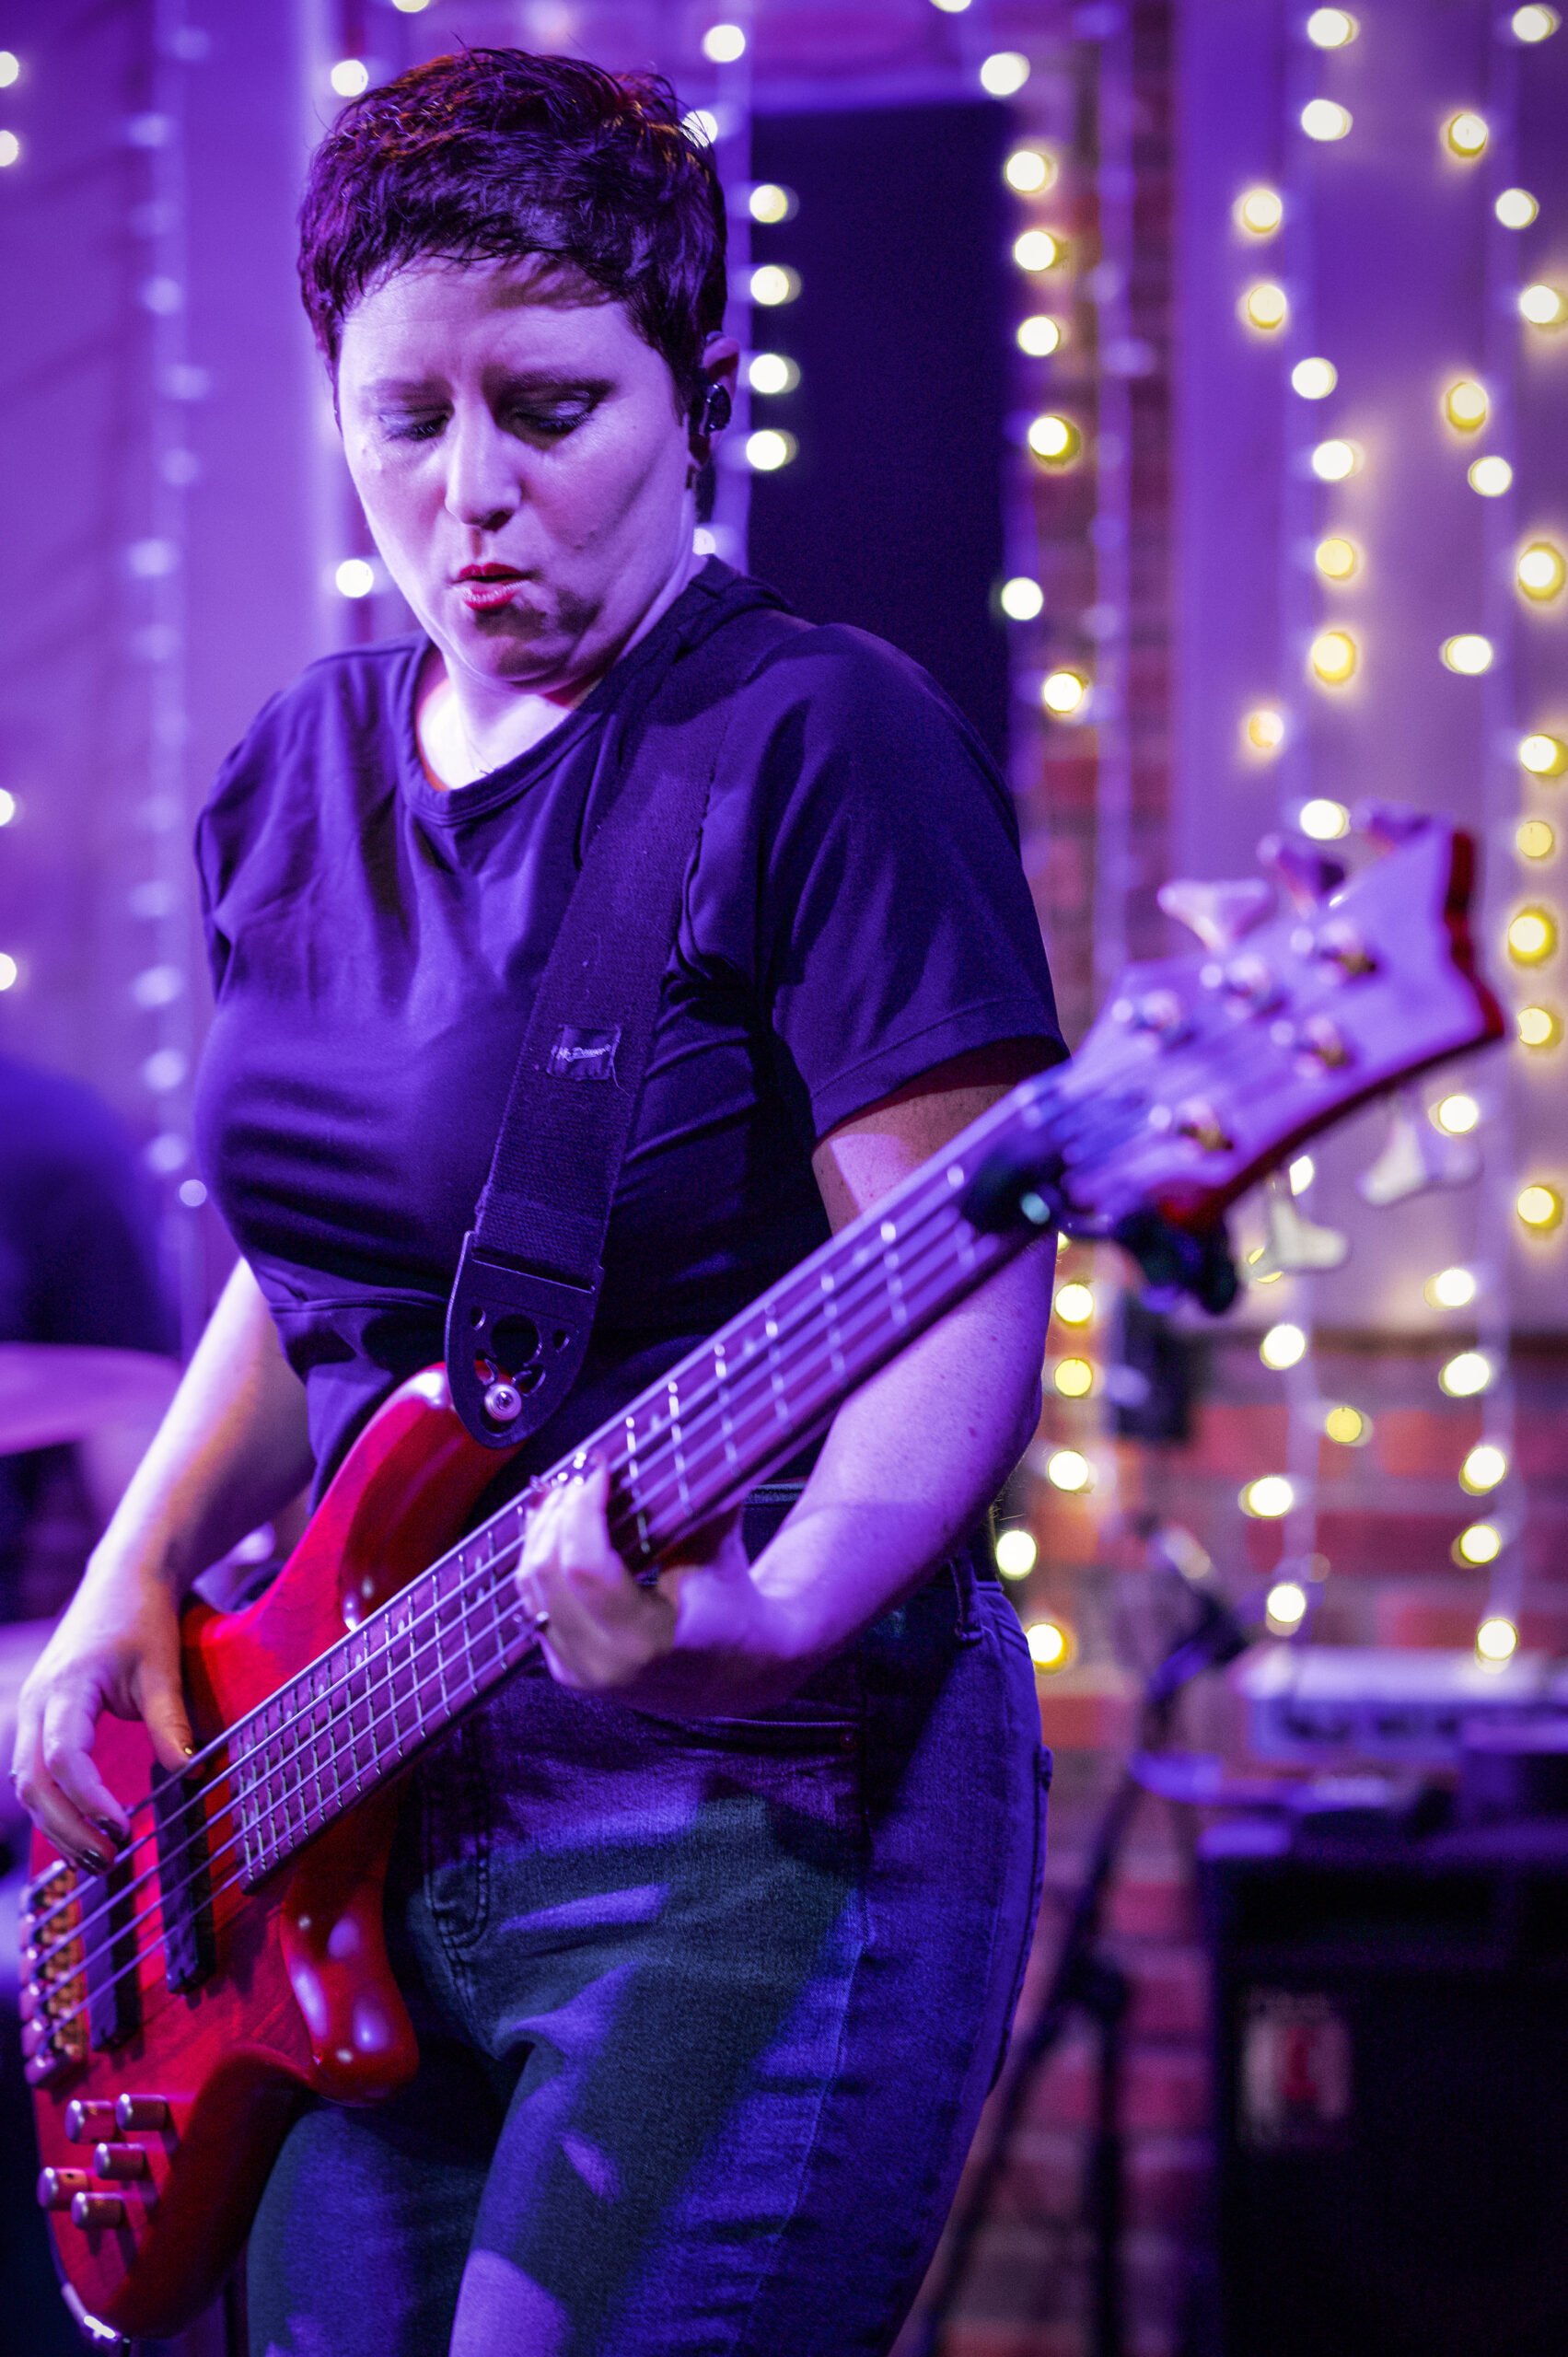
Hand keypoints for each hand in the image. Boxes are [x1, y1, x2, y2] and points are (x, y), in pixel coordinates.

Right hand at [11, 1556, 193, 1870]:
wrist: (123, 1578)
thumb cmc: (143, 1617)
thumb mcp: (162, 1666)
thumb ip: (170, 1721)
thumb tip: (189, 1772)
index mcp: (66, 1687)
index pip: (63, 1757)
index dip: (88, 1798)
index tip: (121, 1828)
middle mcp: (38, 1702)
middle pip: (34, 1782)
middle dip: (68, 1827)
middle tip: (110, 1861)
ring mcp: (33, 1709)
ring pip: (28, 1783)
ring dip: (59, 1825)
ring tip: (101, 1859)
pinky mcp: (41, 1717)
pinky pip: (34, 1772)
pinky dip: (54, 1807)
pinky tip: (83, 1832)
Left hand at [516, 1464, 785, 1716]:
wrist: (737, 1670)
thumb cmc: (733, 1605)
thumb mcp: (717, 1549)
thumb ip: (690, 1499)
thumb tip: (679, 1435)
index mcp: (645, 1641)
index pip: (584, 1566)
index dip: (581, 1507)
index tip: (597, 1468)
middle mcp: (602, 1664)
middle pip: (546, 1571)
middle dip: (558, 1512)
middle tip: (580, 1475)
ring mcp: (578, 1671)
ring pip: (529, 1586)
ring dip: (542, 1531)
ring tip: (566, 1492)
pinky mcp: (565, 1667)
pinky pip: (533, 1602)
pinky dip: (541, 1557)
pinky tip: (556, 1526)